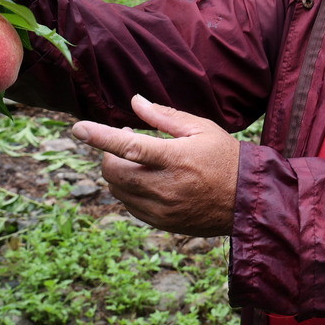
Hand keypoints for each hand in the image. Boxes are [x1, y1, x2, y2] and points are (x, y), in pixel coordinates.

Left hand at [72, 94, 239, 236]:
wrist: (247, 201)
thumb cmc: (225, 157)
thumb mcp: (201, 129)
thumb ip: (165, 116)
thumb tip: (135, 102)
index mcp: (176, 158)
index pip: (129, 147)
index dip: (100, 137)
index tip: (78, 129)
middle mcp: (166, 186)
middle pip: (115, 172)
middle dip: (110, 155)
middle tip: (125, 141)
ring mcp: (163, 209)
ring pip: (118, 190)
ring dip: (118, 173)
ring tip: (139, 161)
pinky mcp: (163, 223)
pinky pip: (130, 206)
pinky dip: (129, 191)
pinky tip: (146, 180)